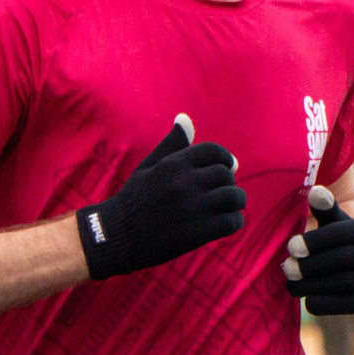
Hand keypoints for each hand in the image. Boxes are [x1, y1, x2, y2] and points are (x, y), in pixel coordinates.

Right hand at [77, 115, 247, 279]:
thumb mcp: (149, 167)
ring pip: (233, 196)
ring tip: (232, 205)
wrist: (116, 237)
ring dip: (237, 200)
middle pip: (225, 174)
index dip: (225, 158)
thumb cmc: (134, 199)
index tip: (226, 167)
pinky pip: (232, 221)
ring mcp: (192, 208)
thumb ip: (172, 144)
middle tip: (223, 191)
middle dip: (229, 181)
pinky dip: (236, 220)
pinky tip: (229, 221)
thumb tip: (185, 116)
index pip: (213, 151)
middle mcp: (184, 183)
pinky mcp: (198, 232)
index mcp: (173, 164)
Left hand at [282, 186, 353, 315]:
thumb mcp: (333, 222)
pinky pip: (346, 305)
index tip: (290, 247)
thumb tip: (315, 191)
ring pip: (342, 283)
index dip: (314, 241)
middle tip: (286, 268)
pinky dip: (323, 303)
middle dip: (310, 265)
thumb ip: (324, 207)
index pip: (340, 234)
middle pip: (341, 260)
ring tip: (291, 284)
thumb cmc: (339, 241)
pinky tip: (307, 299)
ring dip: (312, 285)